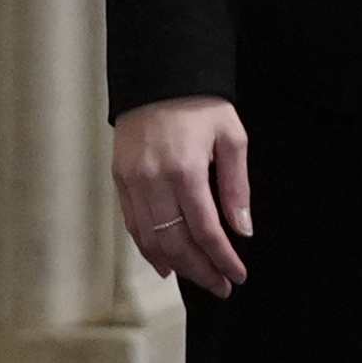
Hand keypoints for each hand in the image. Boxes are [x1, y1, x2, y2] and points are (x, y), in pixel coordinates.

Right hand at [112, 95, 252, 293]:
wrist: (157, 76)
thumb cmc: (200, 104)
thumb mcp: (232, 136)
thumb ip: (236, 186)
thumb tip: (242, 229)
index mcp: (186, 170)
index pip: (206, 230)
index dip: (222, 259)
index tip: (237, 275)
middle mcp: (154, 181)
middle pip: (176, 244)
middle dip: (201, 271)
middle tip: (221, 286)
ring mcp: (132, 182)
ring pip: (150, 240)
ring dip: (176, 266)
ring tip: (198, 277)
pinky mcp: (119, 180)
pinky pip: (132, 225)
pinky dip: (148, 249)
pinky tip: (165, 263)